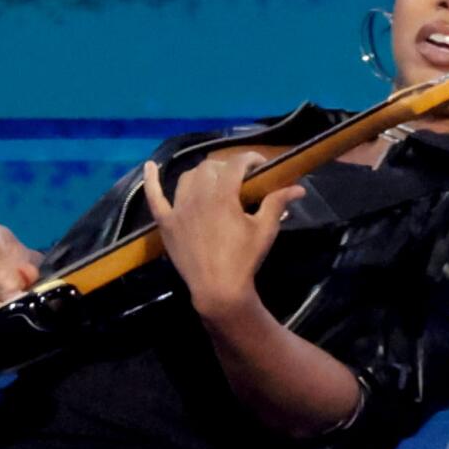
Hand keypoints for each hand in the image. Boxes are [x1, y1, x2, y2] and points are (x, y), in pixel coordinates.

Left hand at [141, 151, 302, 328]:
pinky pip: (154, 196)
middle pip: (210, 168)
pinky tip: (150, 166)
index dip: (249, 159)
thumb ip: (277, 203)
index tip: (259, 164)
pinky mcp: (166, 222)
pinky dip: (151, 180)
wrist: (219, 290)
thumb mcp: (265, 230)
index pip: (236, 164)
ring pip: (187, 178)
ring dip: (201, 174)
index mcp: (223, 194)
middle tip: (239, 179)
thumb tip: (298, 187)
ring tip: (213, 181)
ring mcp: (179, 208)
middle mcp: (198, 195)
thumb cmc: (244, 259)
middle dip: (227, 167)